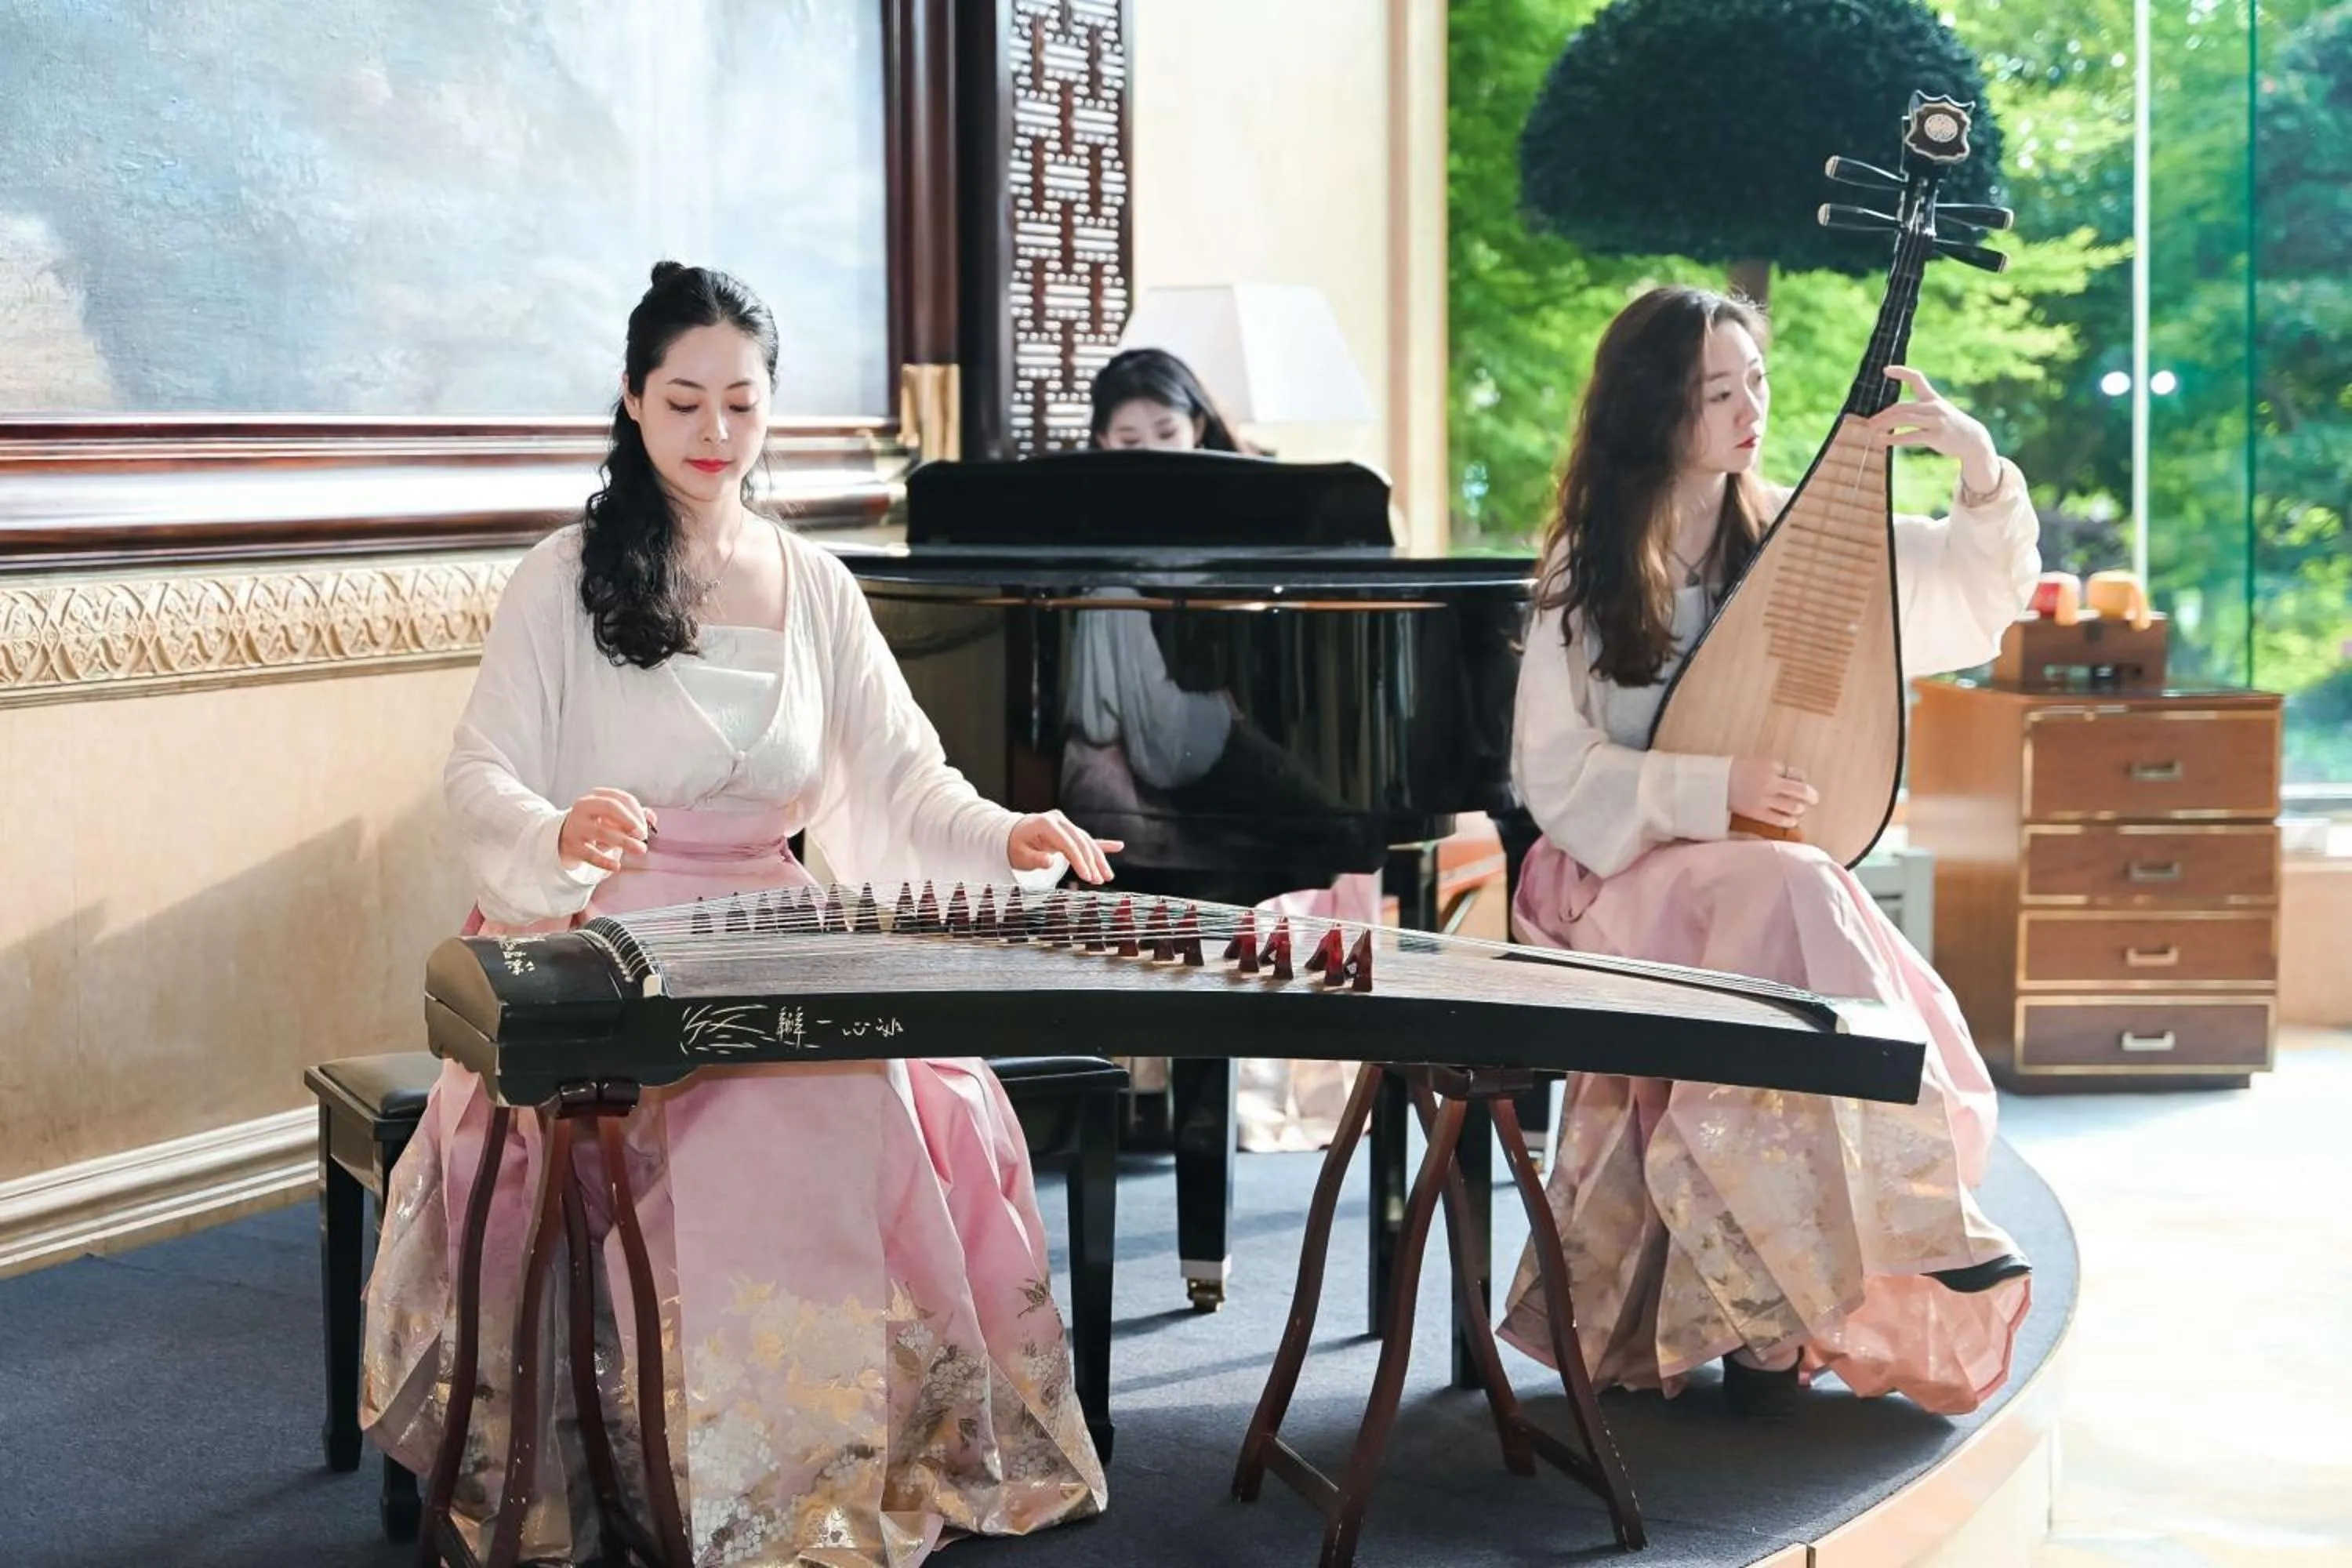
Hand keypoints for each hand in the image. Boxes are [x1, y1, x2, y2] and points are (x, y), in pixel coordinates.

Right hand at [558, 787, 655, 872]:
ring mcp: (577, 826)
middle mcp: (584, 807)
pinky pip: (590, 854)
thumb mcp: (611, 816)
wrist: (563, 837)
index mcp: (596, 796)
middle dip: (629, 820)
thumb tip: (652, 817)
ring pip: (602, 831)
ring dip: (624, 841)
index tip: (645, 827)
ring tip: (640, 849)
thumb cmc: (594, 824)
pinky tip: (616, 866)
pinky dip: (604, 861)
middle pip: (610, 808)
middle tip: (643, 835)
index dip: (637, 812)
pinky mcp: (572, 845)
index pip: (621, 798)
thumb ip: (633, 814)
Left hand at [1009, 811, 1122, 884]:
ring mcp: (1065, 825)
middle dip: (1092, 862)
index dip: (1079, 861)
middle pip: (1081, 842)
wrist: (1010, 835)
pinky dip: (1102, 844)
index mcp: (1046, 823)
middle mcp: (1059, 821)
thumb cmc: (1014, 846)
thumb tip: (1050, 861)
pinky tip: (1119, 846)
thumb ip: (1035, 858)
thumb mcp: (1019, 854)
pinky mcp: (1069, 831)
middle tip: (1100, 880)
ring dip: (1098, 859)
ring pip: (1087, 841)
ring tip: (1108, 876)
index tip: (1087, 877)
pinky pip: (1086, 839)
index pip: (1068, 843)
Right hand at [1728, 758, 1819, 830]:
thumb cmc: (1737, 770)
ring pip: (1794, 807)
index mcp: (1771, 767)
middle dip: (1810, 796)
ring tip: (1798, 809)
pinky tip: (1791, 820)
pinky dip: (1790, 820)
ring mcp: (1764, 799)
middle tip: (1813, 799)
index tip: (1801, 783)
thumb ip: (1777, 770)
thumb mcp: (1759, 762)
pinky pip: (1780, 819)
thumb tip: (1796, 779)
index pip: (1798, 774)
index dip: (1802, 779)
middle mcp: (1770, 783)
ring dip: (1800, 808)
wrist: (1716, 783)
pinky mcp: (1758, 813)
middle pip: (1801, 791)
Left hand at [1872, 367, 2000, 494]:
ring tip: (1873, 431)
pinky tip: (1884, 441)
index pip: (1917, 378)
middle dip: (1883, 415)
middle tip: (1869, 423)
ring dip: (1886, 425)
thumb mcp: (1938, 411)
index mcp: (1933, 398)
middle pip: (1902, 407)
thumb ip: (1919, 410)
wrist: (1972, 439)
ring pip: (1905, 419)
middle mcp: (1934, 406)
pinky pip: (1912, 436)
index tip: (1885, 369)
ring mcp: (1936, 420)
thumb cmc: (1950, 426)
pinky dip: (1896, 438)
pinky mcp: (1936, 435)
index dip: (1901, 372)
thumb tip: (1892, 415)